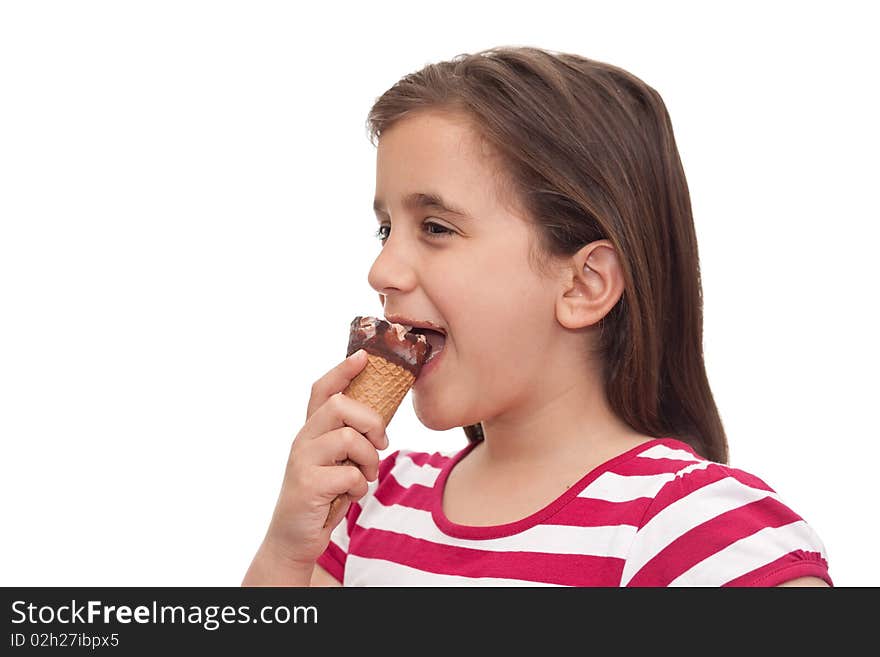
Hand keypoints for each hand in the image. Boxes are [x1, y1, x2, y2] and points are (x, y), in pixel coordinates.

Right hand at [246, 349, 388, 582]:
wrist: (295, 538)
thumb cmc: (323, 497)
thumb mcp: (336, 462)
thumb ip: (350, 440)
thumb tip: (380, 422)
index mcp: (311, 431)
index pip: (322, 389)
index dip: (342, 370)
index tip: (364, 356)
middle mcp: (303, 440)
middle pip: (339, 405)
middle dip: (371, 421)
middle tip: (380, 442)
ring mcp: (302, 461)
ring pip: (349, 438)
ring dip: (369, 460)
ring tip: (366, 476)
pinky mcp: (307, 485)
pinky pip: (350, 474)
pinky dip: (360, 487)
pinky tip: (350, 496)